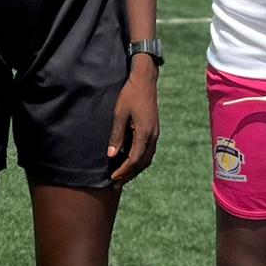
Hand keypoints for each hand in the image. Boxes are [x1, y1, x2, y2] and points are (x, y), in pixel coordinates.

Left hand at [108, 55, 160, 184]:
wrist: (145, 81)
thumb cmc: (130, 95)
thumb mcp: (119, 114)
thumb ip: (116, 136)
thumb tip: (111, 155)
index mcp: (145, 133)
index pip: (134, 159)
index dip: (123, 170)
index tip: (112, 178)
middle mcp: (153, 136)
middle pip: (142, 163)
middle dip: (129, 174)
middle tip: (116, 184)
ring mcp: (155, 134)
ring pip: (147, 158)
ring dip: (135, 169)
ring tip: (122, 176)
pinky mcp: (153, 130)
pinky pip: (148, 151)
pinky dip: (139, 160)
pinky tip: (129, 161)